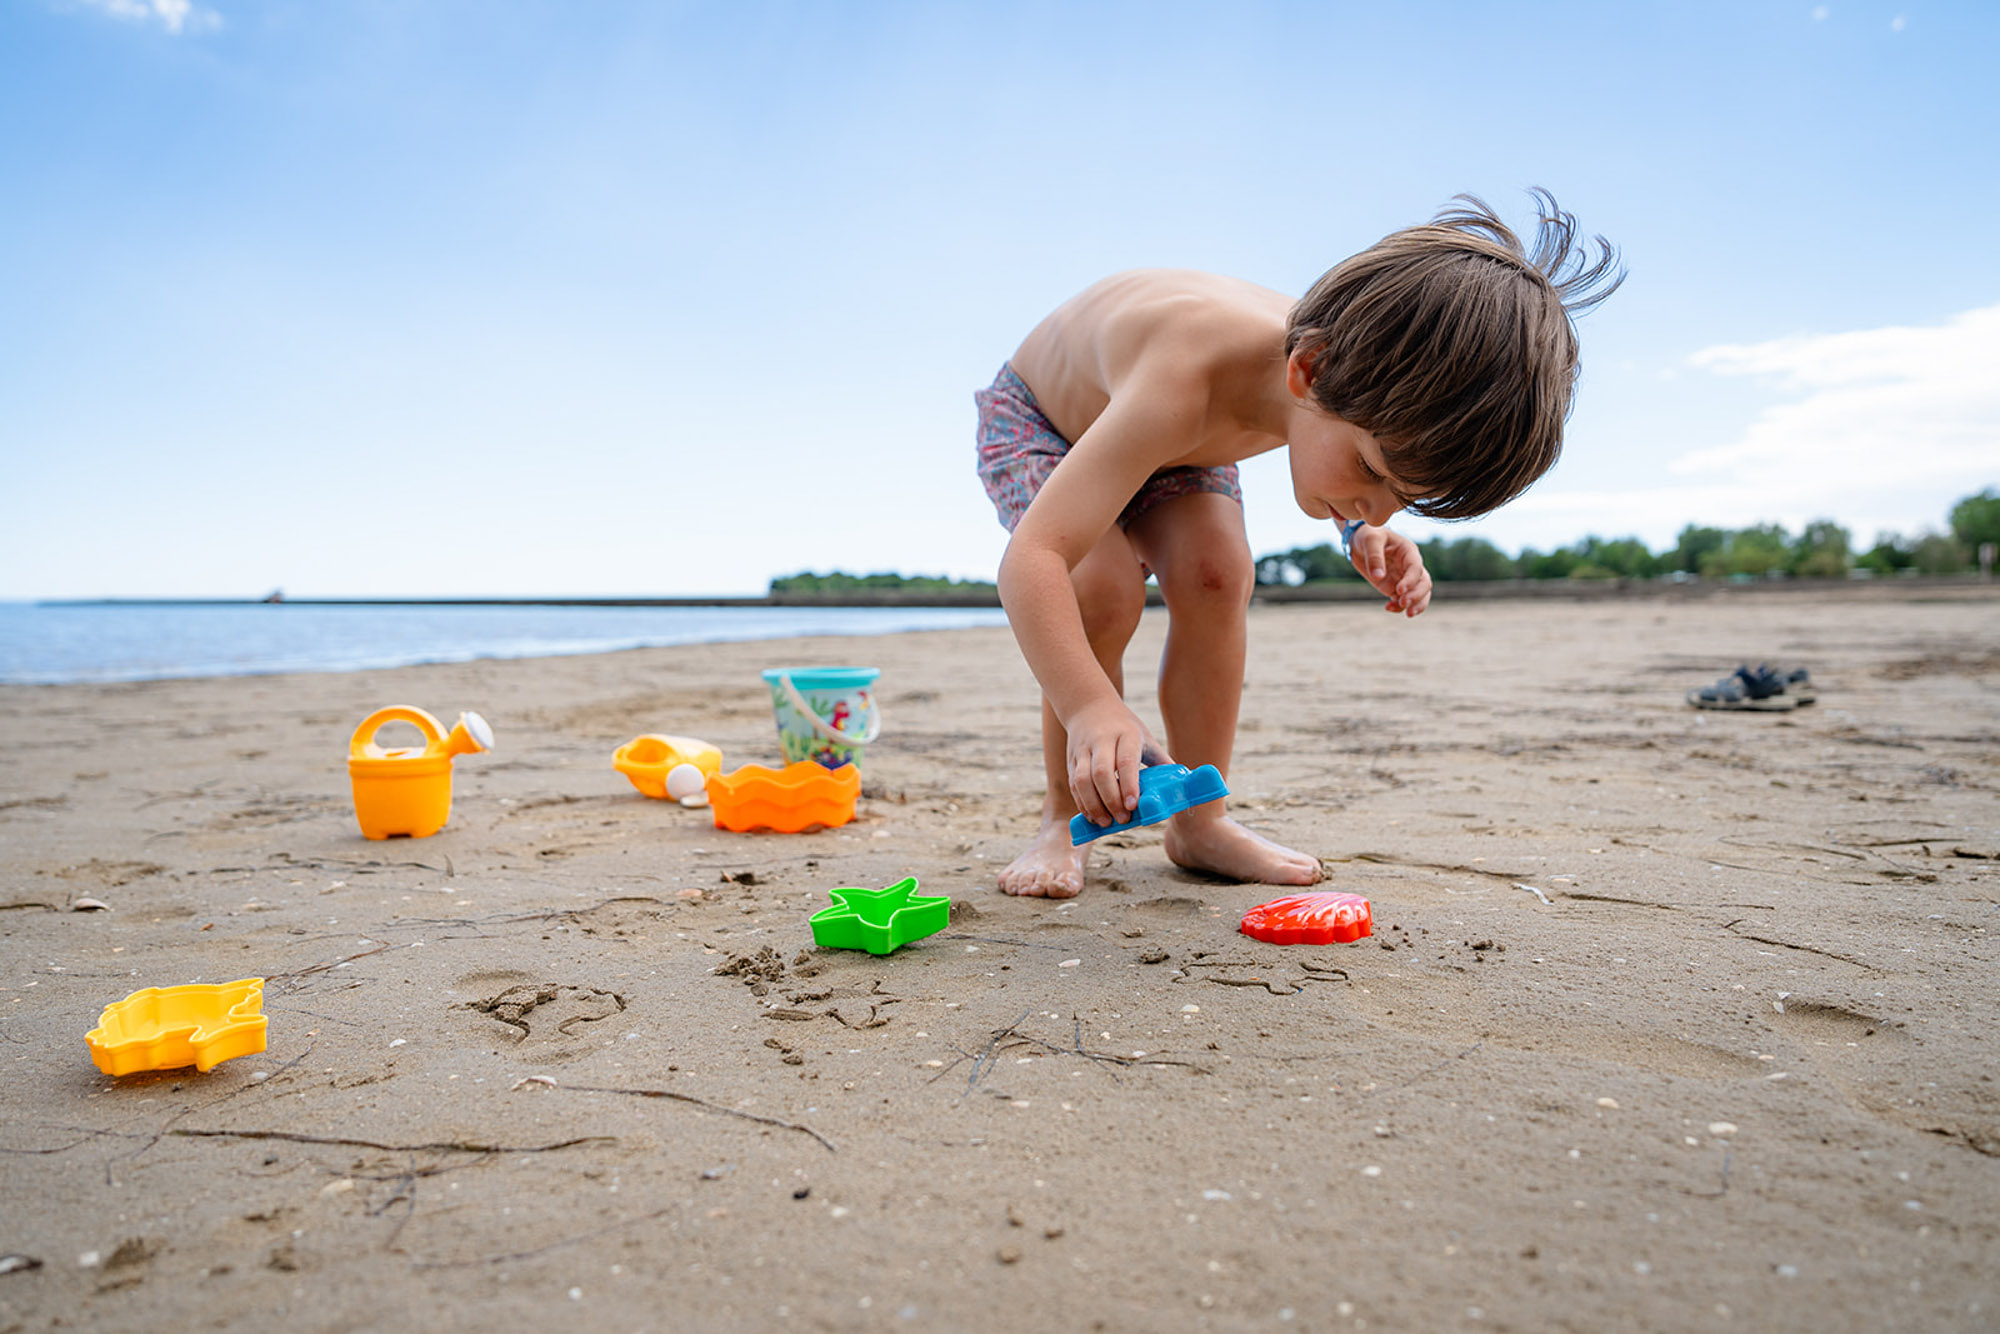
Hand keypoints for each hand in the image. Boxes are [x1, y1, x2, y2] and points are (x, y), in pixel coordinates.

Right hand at [1064, 698, 1168, 826]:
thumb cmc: (1124, 726)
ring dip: (1093, 805)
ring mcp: (1083, 750)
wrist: (1088, 705)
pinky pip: (1073, 784)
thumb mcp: (1145, 737)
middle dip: (1111, 800)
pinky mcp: (1071, 760)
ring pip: (1082, 780)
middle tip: (1123, 819)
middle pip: (1102, 773)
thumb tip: (1180, 787)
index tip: (1134, 805)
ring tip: (1106, 822)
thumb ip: (1161, 761)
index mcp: (1125, 735)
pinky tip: (1092, 816)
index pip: (1126, 761)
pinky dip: (1082, 803)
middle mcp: (1102, 741)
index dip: (1129, 785)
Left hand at [1348, 525, 1432, 616]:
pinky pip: (1403, 600)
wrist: (1359, 541)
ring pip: (1419, 594)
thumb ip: (1374, 557)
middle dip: (1417, 595)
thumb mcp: (1370, 540)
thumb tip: (1379, 577)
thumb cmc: (1368, 535)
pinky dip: (1399, 607)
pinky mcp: (1395, 587)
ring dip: (1416, 605)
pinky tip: (1388, 608)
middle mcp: (1410, 565)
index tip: (1399, 590)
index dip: (1410, 580)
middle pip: (1424, 583)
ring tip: (1406, 614)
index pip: (1416, 567)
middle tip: (1403, 603)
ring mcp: (1404, 578)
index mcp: (1408, 551)